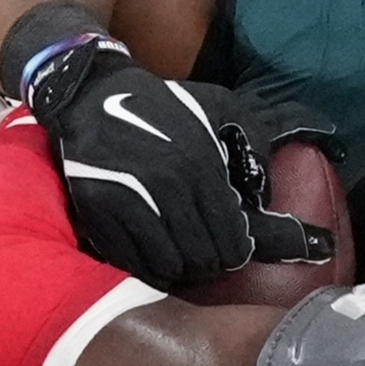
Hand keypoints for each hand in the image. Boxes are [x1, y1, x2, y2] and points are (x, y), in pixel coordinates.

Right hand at [35, 51, 332, 286]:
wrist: (91, 98)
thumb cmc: (164, 105)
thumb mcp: (220, 106)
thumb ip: (256, 138)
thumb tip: (274, 182)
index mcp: (198, 163)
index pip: (234, 235)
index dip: (243, 249)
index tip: (241, 248)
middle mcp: (165, 187)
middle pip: (206, 256)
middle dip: (216, 259)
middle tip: (214, 253)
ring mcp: (129, 204)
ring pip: (173, 265)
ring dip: (185, 267)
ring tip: (187, 254)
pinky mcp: (100, 216)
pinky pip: (136, 263)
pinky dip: (152, 267)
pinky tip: (157, 254)